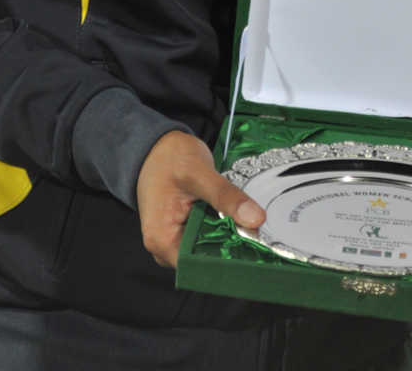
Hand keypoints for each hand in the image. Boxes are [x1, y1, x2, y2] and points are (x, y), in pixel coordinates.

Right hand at [135, 130, 265, 267]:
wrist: (155, 145)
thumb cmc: (168, 157)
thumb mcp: (199, 172)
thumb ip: (226, 196)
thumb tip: (256, 219)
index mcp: (162, 239)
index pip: (199, 266)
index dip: (228, 260)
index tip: (254, 248)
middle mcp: (163, 247)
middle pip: (204, 260)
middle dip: (230, 247)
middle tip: (255, 231)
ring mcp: (172, 240)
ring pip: (206, 249)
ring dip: (225, 236)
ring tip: (243, 221)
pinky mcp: (181, 231)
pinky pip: (204, 238)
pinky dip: (219, 228)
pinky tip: (231, 216)